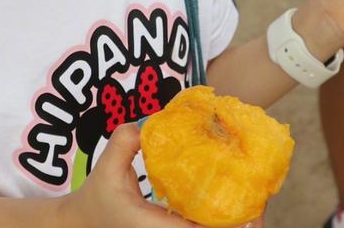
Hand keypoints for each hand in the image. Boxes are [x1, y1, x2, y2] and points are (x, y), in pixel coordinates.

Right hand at [61, 122, 261, 227]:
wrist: (84, 221)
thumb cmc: (95, 196)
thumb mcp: (105, 166)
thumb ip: (124, 142)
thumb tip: (148, 125)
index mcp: (154, 227)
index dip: (230, 224)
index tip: (254, 210)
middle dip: (239, 223)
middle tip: (259, 204)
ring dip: (229, 220)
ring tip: (251, 200)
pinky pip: (198, 226)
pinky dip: (215, 217)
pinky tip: (226, 197)